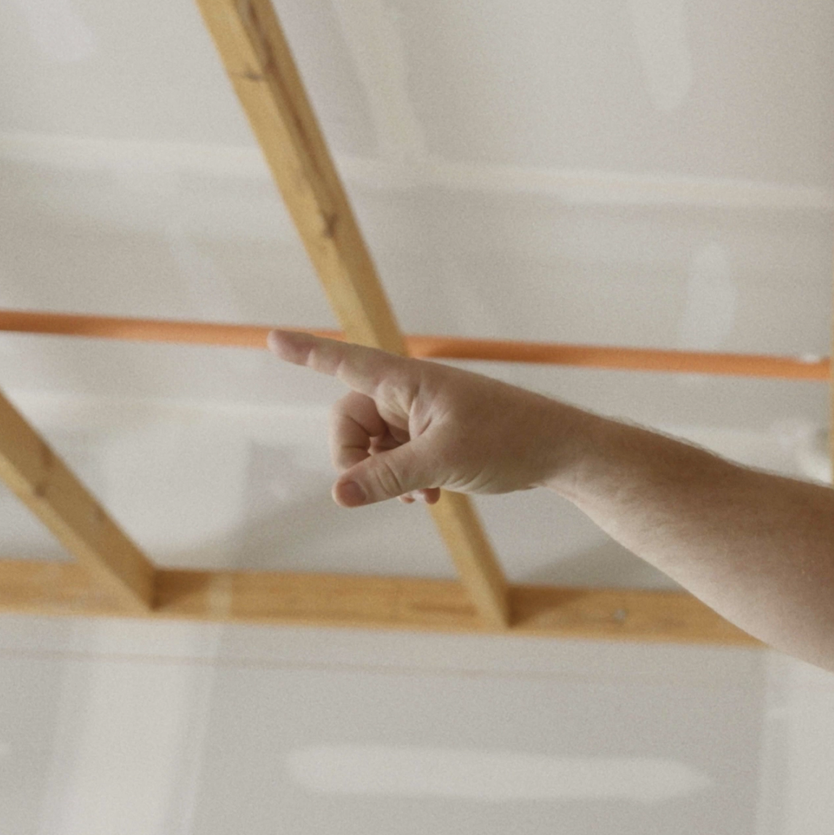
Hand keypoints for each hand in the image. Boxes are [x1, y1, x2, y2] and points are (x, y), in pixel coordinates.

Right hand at [268, 330, 584, 507]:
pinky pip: (400, 455)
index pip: (346, 362)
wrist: (561, 451)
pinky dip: (407, 478)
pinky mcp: (440, 434)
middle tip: (383, 489)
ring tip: (420, 496)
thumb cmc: (508, 441)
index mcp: (409, 381)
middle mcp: (411, 392)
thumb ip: (385, 478)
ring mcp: (425, 413)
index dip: (308, 353)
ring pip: (376, 445)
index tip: (272, 337)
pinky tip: (432, 497)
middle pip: (351, 422)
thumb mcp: (441, 463)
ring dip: (387, 475)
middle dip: (359, 459)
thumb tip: (336, 494)